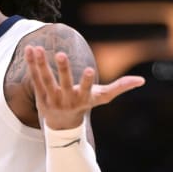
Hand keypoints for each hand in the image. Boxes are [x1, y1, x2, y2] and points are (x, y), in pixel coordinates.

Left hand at [24, 46, 144, 129]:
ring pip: (45, 79)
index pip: (86, 89)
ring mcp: (51, 98)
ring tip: (38, 48)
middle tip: (60, 54)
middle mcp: (66, 100)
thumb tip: (142, 80)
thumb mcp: (102, 97)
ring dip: (41, 63)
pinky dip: (32, 64)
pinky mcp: (39, 95)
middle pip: (64, 83)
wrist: (62, 124)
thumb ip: (120, 87)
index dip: (87, 81)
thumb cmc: (85, 104)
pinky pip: (35, 78)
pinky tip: (30, 49)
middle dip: (63, 69)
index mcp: (83, 99)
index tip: (90, 70)